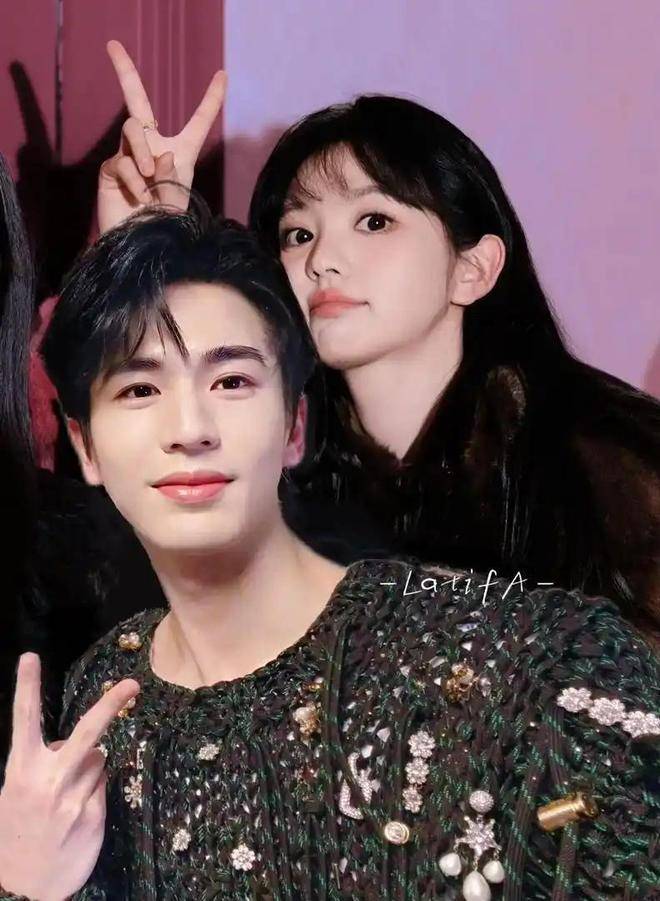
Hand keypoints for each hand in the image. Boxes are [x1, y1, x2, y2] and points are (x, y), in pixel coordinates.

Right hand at [0, 653, 139, 900]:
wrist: (23, 887)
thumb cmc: (20, 830)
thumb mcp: (17, 792)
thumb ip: (43, 763)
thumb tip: (78, 743)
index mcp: (21, 770)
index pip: (24, 720)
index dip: (27, 687)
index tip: (30, 657)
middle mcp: (47, 781)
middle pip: (87, 732)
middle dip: (111, 705)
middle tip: (132, 684)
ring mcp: (71, 799)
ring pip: (98, 759)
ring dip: (90, 769)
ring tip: (67, 797)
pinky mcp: (92, 816)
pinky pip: (103, 785)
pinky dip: (94, 791)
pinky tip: (77, 814)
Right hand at [97, 40, 225, 233]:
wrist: (144, 248)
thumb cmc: (168, 227)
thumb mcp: (179, 199)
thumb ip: (173, 174)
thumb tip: (160, 152)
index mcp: (181, 154)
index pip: (198, 122)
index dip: (211, 99)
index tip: (222, 75)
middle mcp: (152, 149)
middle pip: (137, 101)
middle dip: (125, 71)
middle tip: (112, 44)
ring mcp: (128, 158)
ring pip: (133, 129)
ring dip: (142, 151)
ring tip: (149, 178)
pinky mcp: (110, 170)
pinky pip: (120, 160)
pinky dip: (133, 179)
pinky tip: (141, 198)